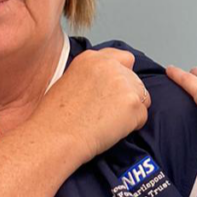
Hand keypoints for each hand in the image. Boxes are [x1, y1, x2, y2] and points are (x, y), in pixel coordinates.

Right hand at [35, 48, 149, 163]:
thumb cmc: (55, 118)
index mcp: (92, 58)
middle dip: (127, 94)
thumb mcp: (69, 82)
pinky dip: (133, 126)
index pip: (124, 58)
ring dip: (131, 109)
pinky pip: (142, 116)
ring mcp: (124, 83)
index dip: (122, 75)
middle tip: (109, 112)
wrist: (55, 138)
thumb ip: (92, 76)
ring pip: (142, 96)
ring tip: (108, 123)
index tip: (115, 89)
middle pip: (135, 78)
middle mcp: (110, 66)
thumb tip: (106, 86)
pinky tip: (112, 131)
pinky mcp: (134, 104)